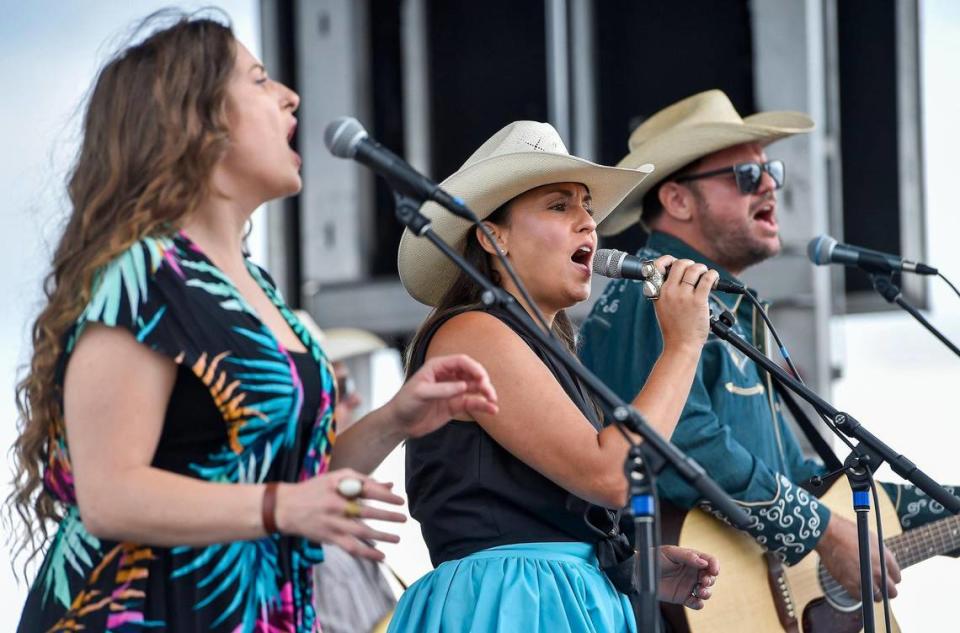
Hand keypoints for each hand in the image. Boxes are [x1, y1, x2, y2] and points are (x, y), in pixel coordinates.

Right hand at [276, 469, 406, 560]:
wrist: (285, 507)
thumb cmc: (315, 490)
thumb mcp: (335, 479)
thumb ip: (363, 480)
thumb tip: (390, 485)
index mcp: (337, 486)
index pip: (367, 490)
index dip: (386, 496)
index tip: (400, 501)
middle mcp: (334, 504)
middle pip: (365, 512)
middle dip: (387, 516)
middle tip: (403, 518)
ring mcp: (331, 523)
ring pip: (360, 532)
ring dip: (381, 536)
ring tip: (397, 538)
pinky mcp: (328, 537)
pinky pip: (350, 548)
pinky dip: (367, 553)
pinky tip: (381, 556)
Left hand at [387, 353, 497, 438]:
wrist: (399, 423)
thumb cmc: (405, 403)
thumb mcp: (421, 393)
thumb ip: (442, 389)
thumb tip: (463, 386)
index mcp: (438, 366)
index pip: (461, 362)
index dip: (474, 368)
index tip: (482, 379)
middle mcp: (448, 376)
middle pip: (472, 373)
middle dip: (483, 381)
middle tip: (489, 392)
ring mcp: (453, 391)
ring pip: (475, 388)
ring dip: (486, 392)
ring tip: (494, 401)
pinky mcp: (455, 405)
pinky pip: (472, 402)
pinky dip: (483, 405)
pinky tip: (492, 409)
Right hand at [650, 256, 717, 353]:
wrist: (681, 345)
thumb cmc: (674, 328)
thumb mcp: (662, 307)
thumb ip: (666, 291)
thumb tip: (681, 274)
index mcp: (658, 291)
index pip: (659, 265)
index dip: (668, 260)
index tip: (676, 264)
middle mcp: (669, 291)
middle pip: (680, 263)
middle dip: (690, 264)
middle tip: (696, 272)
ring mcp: (684, 296)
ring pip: (695, 269)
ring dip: (703, 269)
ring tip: (705, 276)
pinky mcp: (698, 301)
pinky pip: (708, 279)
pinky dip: (713, 275)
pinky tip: (714, 279)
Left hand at [658, 545, 719, 609]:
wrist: (640, 571)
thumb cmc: (654, 558)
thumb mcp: (670, 552)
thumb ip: (687, 556)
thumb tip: (704, 562)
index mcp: (692, 559)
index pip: (709, 561)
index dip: (715, 565)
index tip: (714, 570)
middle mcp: (693, 572)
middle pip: (710, 577)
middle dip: (710, 579)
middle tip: (704, 581)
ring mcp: (689, 585)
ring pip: (706, 591)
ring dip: (707, 592)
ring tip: (700, 591)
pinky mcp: (683, 597)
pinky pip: (696, 603)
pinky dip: (699, 604)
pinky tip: (696, 601)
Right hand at [816, 515, 900, 600]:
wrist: (828, 534)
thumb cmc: (846, 532)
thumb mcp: (870, 539)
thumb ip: (880, 553)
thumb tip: (882, 562)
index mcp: (885, 558)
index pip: (897, 577)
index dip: (891, 578)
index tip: (886, 578)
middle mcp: (878, 570)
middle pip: (892, 591)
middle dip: (887, 590)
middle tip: (879, 586)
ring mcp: (865, 579)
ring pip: (877, 597)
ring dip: (873, 594)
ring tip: (866, 587)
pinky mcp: (850, 584)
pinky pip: (860, 598)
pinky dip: (859, 595)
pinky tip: (855, 587)